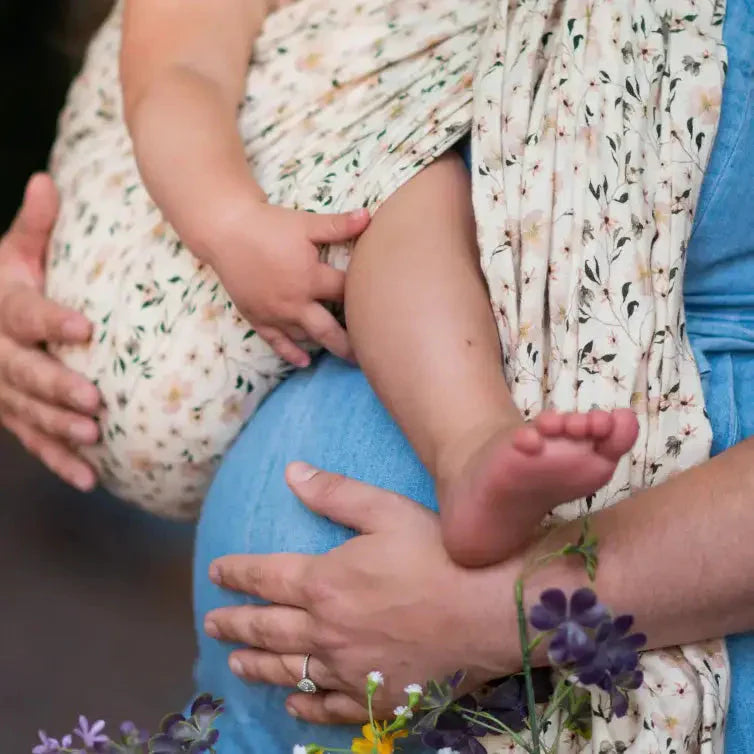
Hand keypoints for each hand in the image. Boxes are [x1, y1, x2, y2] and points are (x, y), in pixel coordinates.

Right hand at [0, 174, 100, 490]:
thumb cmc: (7, 281)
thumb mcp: (13, 254)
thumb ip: (34, 227)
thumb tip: (48, 179)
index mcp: (2, 307)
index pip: (24, 313)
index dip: (50, 319)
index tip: (83, 326)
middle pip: (24, 372)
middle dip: (57, 386)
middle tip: (95, 400)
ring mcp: (3, 390)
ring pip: (27, 412)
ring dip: (59, 428)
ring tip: (94, 439)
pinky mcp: (14, 416)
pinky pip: (33, 442)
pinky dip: (59, 462)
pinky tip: (91, 480)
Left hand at [204, 463, 516, 723]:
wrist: (492, 612)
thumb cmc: (440, 554)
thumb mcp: (387, 509)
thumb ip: (335, 492)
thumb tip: (291, 472)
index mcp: (324, 582)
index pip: (264, 577)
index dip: (237, 573)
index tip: (216, 572)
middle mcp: (326, 630)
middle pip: (266, 629)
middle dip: (234, 623)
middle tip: (212, 623)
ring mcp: (349, 670)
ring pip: (289, 670)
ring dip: (256, 665)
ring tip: (234, 663)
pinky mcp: (376, 698)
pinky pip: (328, 708)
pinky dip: (304, 706)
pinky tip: (292, 704)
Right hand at [207, 197, 370, 366]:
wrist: (226, 232)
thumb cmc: (269, 226)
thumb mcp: (306, 224)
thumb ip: (338, 225)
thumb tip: (369, 216)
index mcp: (310, 279)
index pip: (345, 293)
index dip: (363, 296)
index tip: (379, 305)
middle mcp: (295, 303)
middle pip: (330, 331)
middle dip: (351, 345)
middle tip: (370, 356)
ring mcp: (275, 314)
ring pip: (306, 338)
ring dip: (325, 347)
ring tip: (347, 356)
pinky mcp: (258, 318)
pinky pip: (277, 342)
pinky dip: (292, 353)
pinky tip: (305, 362)